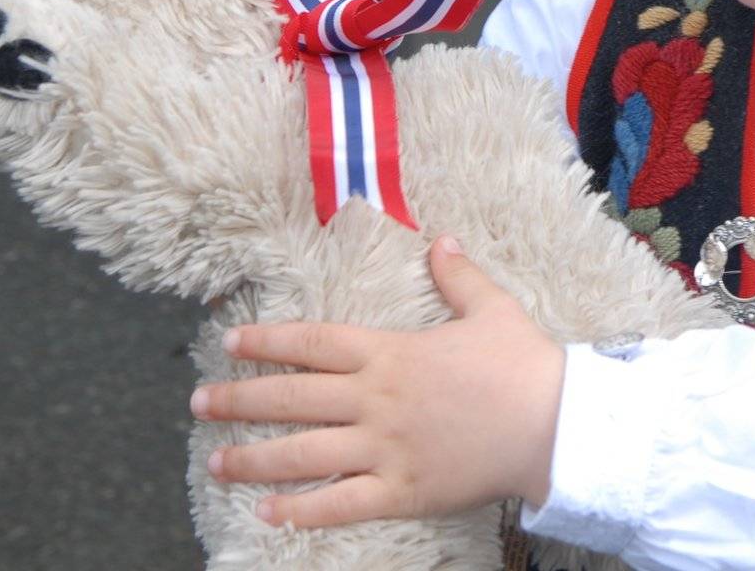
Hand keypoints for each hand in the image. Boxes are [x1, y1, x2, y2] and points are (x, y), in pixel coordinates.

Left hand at [189, 235, 564, 528]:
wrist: (555, 425)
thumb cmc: (525, 365)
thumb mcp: (492, 308)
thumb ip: (459, 276)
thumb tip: (441, 240)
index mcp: (392, 353)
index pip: (313, 343)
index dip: (268, 341)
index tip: (231, 342)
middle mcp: (377, 399)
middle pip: (292, 397)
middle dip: (239, 399)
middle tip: (199, 402)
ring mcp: (385, 448)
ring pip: (302, 454)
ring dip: (252, 458)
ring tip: (214, 460)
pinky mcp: (402, 490)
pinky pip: (339, 504)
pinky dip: (299, 512)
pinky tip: (266, 514)